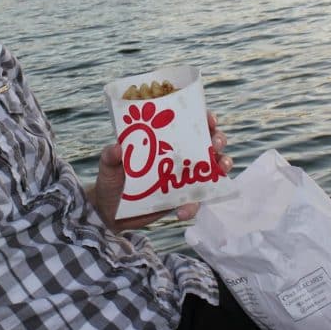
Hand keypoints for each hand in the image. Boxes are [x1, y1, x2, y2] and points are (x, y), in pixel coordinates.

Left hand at [91, 111, 232, 231]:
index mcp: (163, 140)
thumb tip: (117, 148)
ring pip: (212, 168)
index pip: (188, 123)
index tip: (208, 117)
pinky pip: (197, 200)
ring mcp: (183, 177)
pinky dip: (194, 206)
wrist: (111, 212)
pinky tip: (182, 212)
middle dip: (218, 138)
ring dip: (222, 165)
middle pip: (208, 142)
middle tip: (215, 143)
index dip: (203, 117)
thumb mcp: (108, 166)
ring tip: (220, 168)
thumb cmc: (111, 181)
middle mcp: (178, 155)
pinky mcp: (182, 198)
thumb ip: (110, 156)